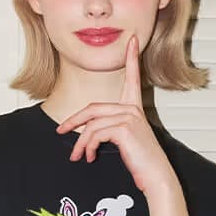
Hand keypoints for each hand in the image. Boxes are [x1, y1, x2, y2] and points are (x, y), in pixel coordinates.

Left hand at [55, 34, 177, 194]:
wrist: (155, 176)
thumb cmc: (141, 161)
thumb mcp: (124, 141)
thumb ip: (108, 130)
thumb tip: (86, 134)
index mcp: (134, 108)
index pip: (133, 78)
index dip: (132, 58)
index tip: (132, 40)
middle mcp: (132, 109)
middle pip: (92, 108)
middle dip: (73, 121)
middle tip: (60, 131)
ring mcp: (129, 116)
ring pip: (91, 124)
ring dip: (80, 143)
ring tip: (78, 156)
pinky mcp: (124, 127)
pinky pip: (94, 133)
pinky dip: (87, 147)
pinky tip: (90, 157)